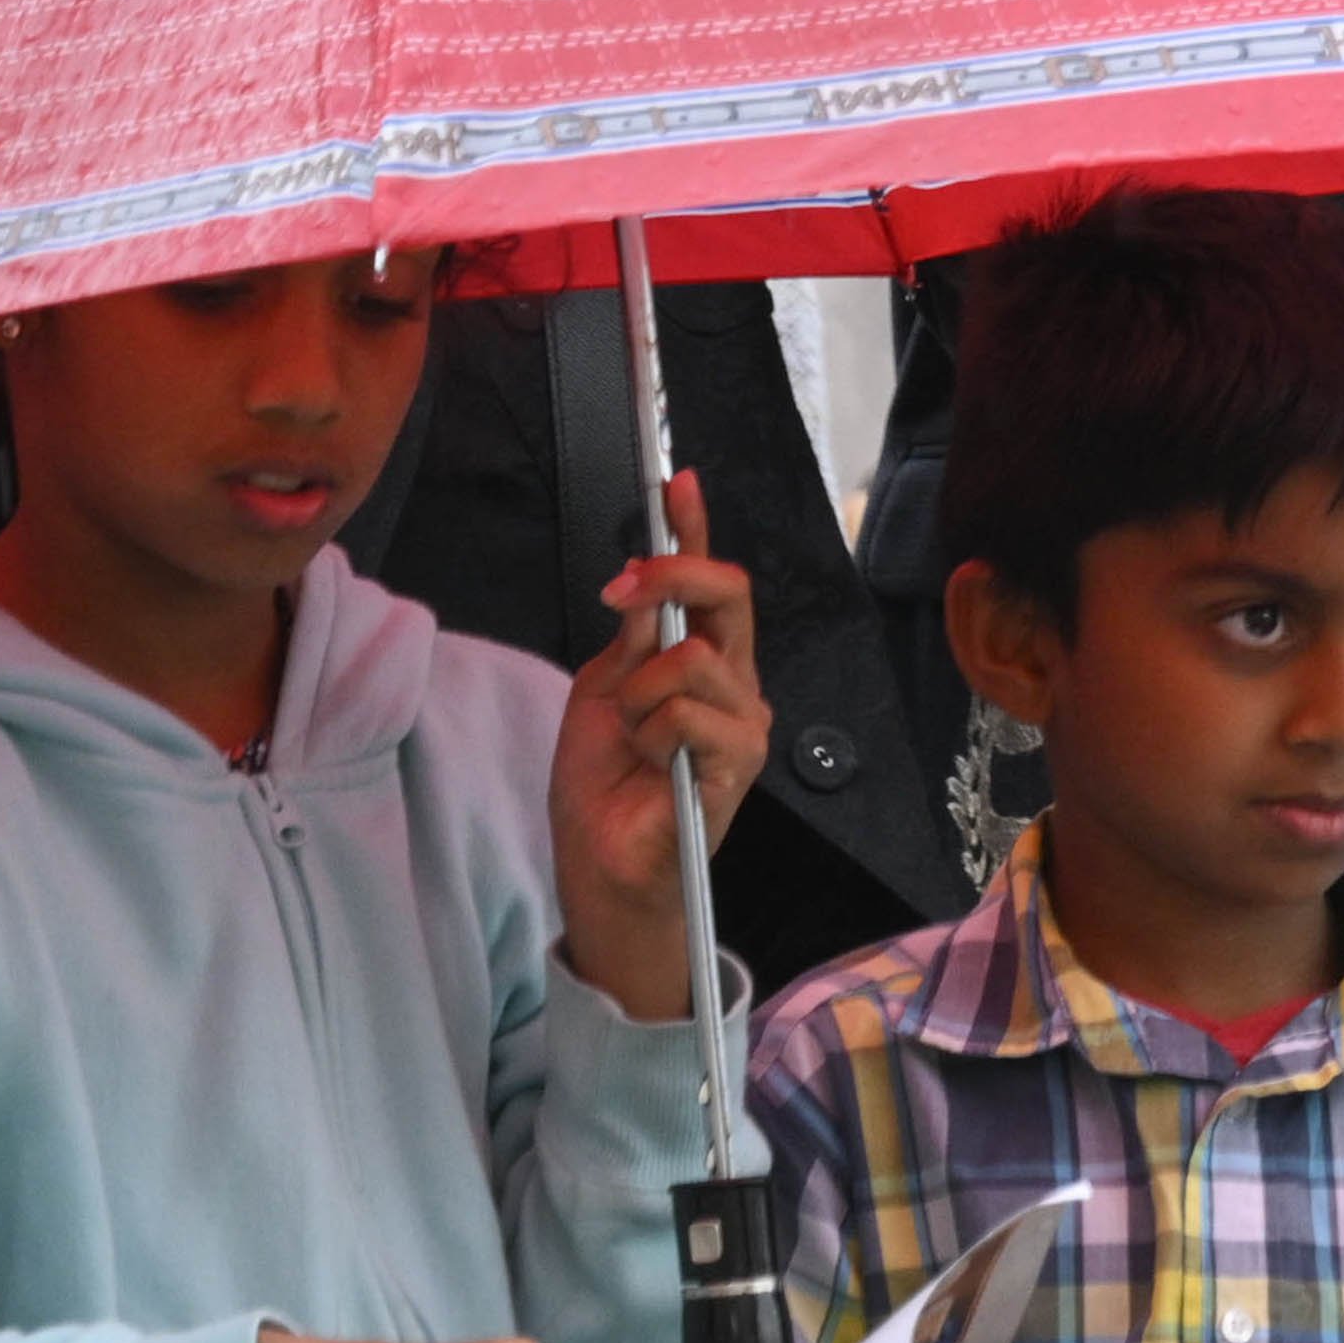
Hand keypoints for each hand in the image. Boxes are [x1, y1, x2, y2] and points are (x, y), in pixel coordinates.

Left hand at [546, 470, 771, 1025]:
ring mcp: (743, 720)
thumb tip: (642, 581)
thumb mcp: (600, 693)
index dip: (693, 528)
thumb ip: (631, 640)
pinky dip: (651, 734)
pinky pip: (687, 715)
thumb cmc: (603, 783)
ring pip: (690, 660)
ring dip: (640, 694)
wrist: (603, 862)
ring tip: (633, 737)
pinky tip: (652, 764)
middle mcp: (736, 682)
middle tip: (622, 589)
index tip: (674, 480)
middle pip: (726, 594)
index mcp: (703, 660)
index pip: (707, 583)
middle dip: (671, 577)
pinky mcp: (739, 761)